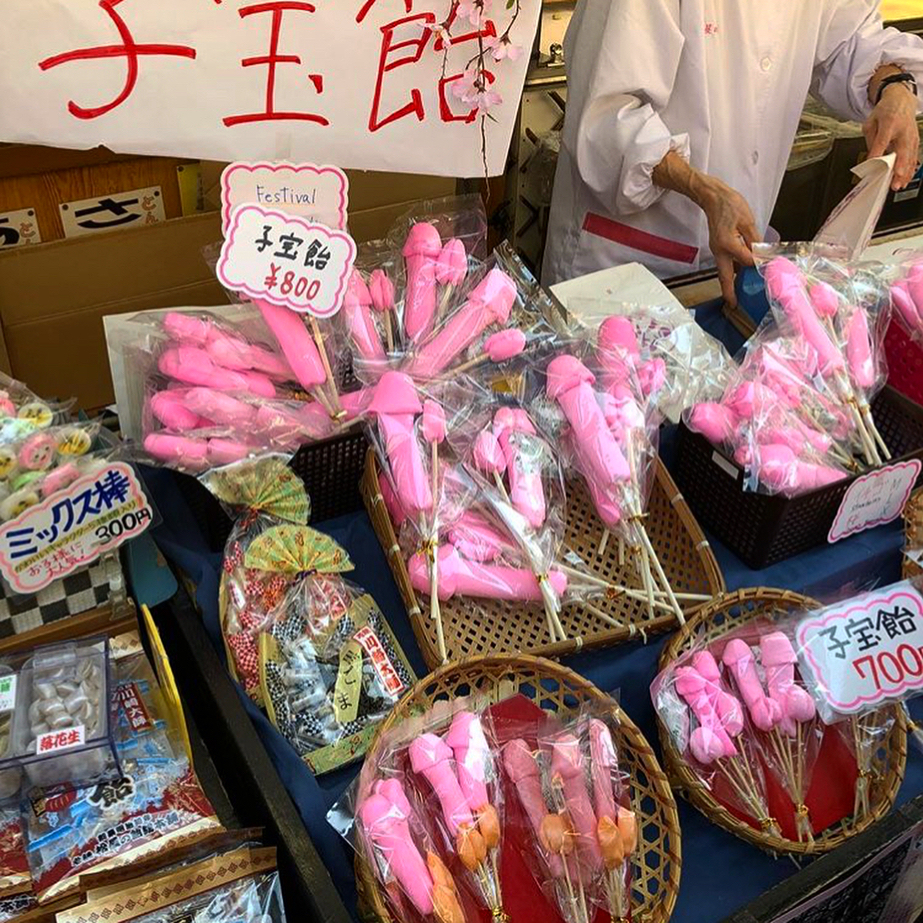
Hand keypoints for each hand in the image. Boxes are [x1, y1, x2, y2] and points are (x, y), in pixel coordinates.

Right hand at [695, 177, 759, 306]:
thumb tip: (761, 256)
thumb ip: (754, 240)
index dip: (758, 266)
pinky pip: (726, 262)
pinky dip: (733, 271)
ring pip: (724, 270)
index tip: (769, 272)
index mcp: (727, 244)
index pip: (745, 260)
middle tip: (733, 305)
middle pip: (724, 275)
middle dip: (729, 291)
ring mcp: (717, 250)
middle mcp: (719, 250)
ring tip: (738, 295)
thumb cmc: (730, 205)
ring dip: (731, 283)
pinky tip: (742, 275)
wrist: (713, 197)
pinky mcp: (719, 247)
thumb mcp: (747, 221)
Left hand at [864, 84, 919, 190]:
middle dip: (898, 168)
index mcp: (890, 122)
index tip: (873, 164)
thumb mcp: (871, 121)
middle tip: (894, 181)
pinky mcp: (915, 140)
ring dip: (905, 172)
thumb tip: (870, 157)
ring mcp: (911, 135)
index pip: (883, 140)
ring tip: (899, 184)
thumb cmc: (885, 110)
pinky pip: (913, 156)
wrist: (901, 99)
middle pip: (901, 151)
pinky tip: (906, 178)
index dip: (878, 153)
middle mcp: (903, 129)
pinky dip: (910, 168)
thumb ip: (870, 139)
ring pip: (909, 156)